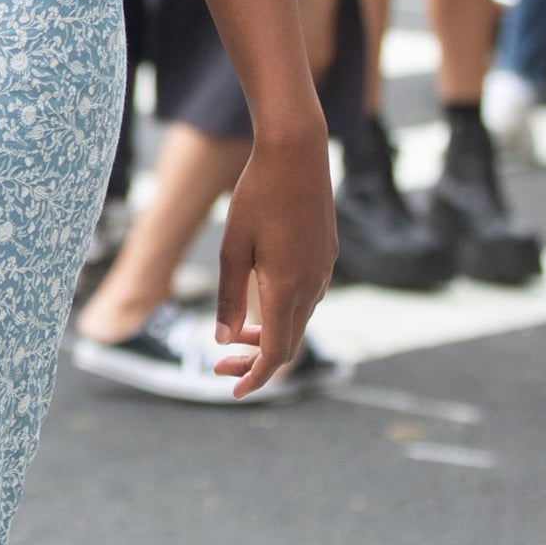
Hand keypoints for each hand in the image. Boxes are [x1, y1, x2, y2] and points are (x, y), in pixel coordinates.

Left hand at [213, 126, 337, 400]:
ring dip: (269, 337)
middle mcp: (312, 285)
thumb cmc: (256, 195)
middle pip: (288, 344)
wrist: (296, 152)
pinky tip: (260, 302)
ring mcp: (324, 271)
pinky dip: (283, 314)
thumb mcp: (232, 249)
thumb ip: (229, 298)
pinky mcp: (326, 256)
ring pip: (299, 322)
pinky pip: (307, 298)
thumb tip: (225, 339)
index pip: (275, 354)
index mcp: (286, 288)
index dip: (254, 378)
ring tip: (236, 337)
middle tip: (219, 366)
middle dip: (254, 362)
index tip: (233, 391)